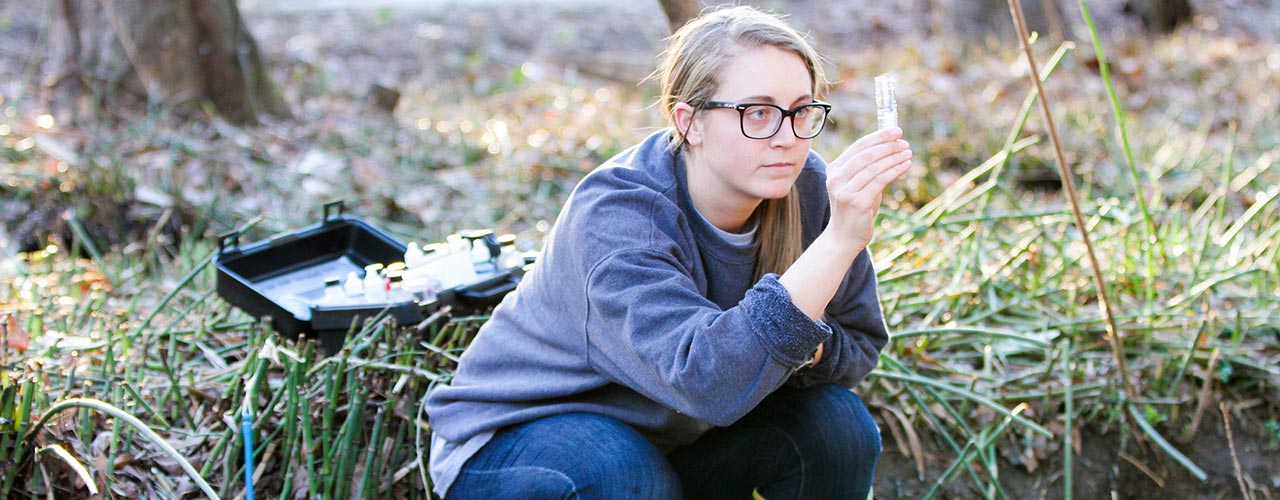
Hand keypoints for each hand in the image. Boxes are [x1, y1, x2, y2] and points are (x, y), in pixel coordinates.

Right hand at [823, 127, 912, 251]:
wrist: (844, 236)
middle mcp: (836, 178)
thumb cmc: (855, 207)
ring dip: (894, 157)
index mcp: (834, 169)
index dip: (878, 137)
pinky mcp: (857, 202)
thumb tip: (894, 147)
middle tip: (904, 141)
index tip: (896, 131)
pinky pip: (879, 181)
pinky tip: (906, 166)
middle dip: (887, 145)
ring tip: (908, 152)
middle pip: (866, 155)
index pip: (858, 147)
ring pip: (874, 167)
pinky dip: (894, 171)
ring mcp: (845, 191)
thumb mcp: (858, 184)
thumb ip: (869, 167)